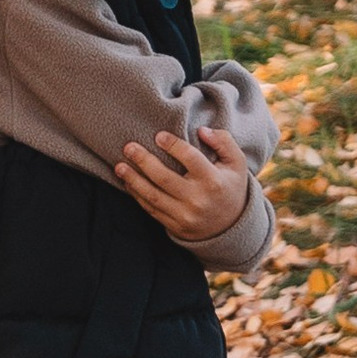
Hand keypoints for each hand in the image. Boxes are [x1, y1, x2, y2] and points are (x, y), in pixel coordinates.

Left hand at [115, 121, 254, 245]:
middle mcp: (198, 200)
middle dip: (143, 161)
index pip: (190, 159)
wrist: (230, 227)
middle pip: (165, 178)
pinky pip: (151, 209)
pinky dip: (137, 196)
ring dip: (133, 180)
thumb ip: (223, 142)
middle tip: (129, 147)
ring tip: (119, 166)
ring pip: (153, 196)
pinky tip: (128, 182)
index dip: (173, 146)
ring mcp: (185, 215)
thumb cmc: (230, 187)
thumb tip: (202, 130)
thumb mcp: (237, 163)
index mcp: (214, 182)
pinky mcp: (175, 226)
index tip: (158, 135)